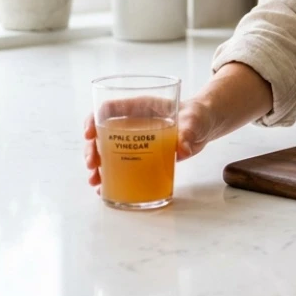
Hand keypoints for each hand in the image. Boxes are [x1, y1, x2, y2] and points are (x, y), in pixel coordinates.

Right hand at [82, 99, 218, 192]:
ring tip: (95, 182)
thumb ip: (190, 131)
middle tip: (92, 164)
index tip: (90, 134)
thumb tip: (183, 149)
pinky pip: (121, 164)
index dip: (94, 119)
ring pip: (107, 150)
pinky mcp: (142, 155)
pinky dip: (111, 176)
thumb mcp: (195, 120)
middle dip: (92, 148)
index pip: (108, 108)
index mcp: (140, 106)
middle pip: (102, 132)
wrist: (206, 126)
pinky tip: (105, 189)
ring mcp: (135, 139)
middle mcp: (133, 122)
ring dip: (97, 166)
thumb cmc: (198, 115)